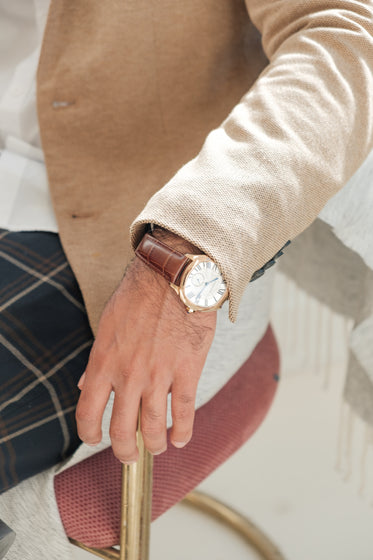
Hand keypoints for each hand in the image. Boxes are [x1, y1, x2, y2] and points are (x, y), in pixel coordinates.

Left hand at [75, 230, 216, 462]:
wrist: (172, 276)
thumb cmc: (138, 296)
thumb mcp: (107, 325)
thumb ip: (96, 360)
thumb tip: (82, 385)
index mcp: (103, 362)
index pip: (88, 412)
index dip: (89, 434)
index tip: (94, 440)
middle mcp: (128, 375)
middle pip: (121, 430)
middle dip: (123, 451)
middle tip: (128, 456)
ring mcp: (158, 376)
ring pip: (153, 427)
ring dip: (154, 445)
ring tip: (157, 448)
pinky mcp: (187, 371)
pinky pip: (184, 412)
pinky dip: (182, 431)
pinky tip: (180, 438)